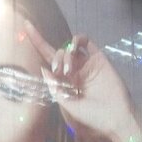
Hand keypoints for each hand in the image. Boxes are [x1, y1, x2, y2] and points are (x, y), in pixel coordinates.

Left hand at [25, 22, 141, 141]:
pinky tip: (74, 49)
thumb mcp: (67, 104)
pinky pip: (85, 42)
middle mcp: (74, 71)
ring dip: (64, 54)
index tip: (26, 25)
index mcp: (65, 82)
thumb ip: (54, 87)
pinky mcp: (98, 58)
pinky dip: (77, 40)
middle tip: (60, 73)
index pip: (48, 61)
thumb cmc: (92, 116)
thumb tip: (44, 68)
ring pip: (69, 47)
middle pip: (56, 53)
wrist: (115, 116)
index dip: (37, 42)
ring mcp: (86, 64)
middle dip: (55, 59)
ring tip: (69, 69)